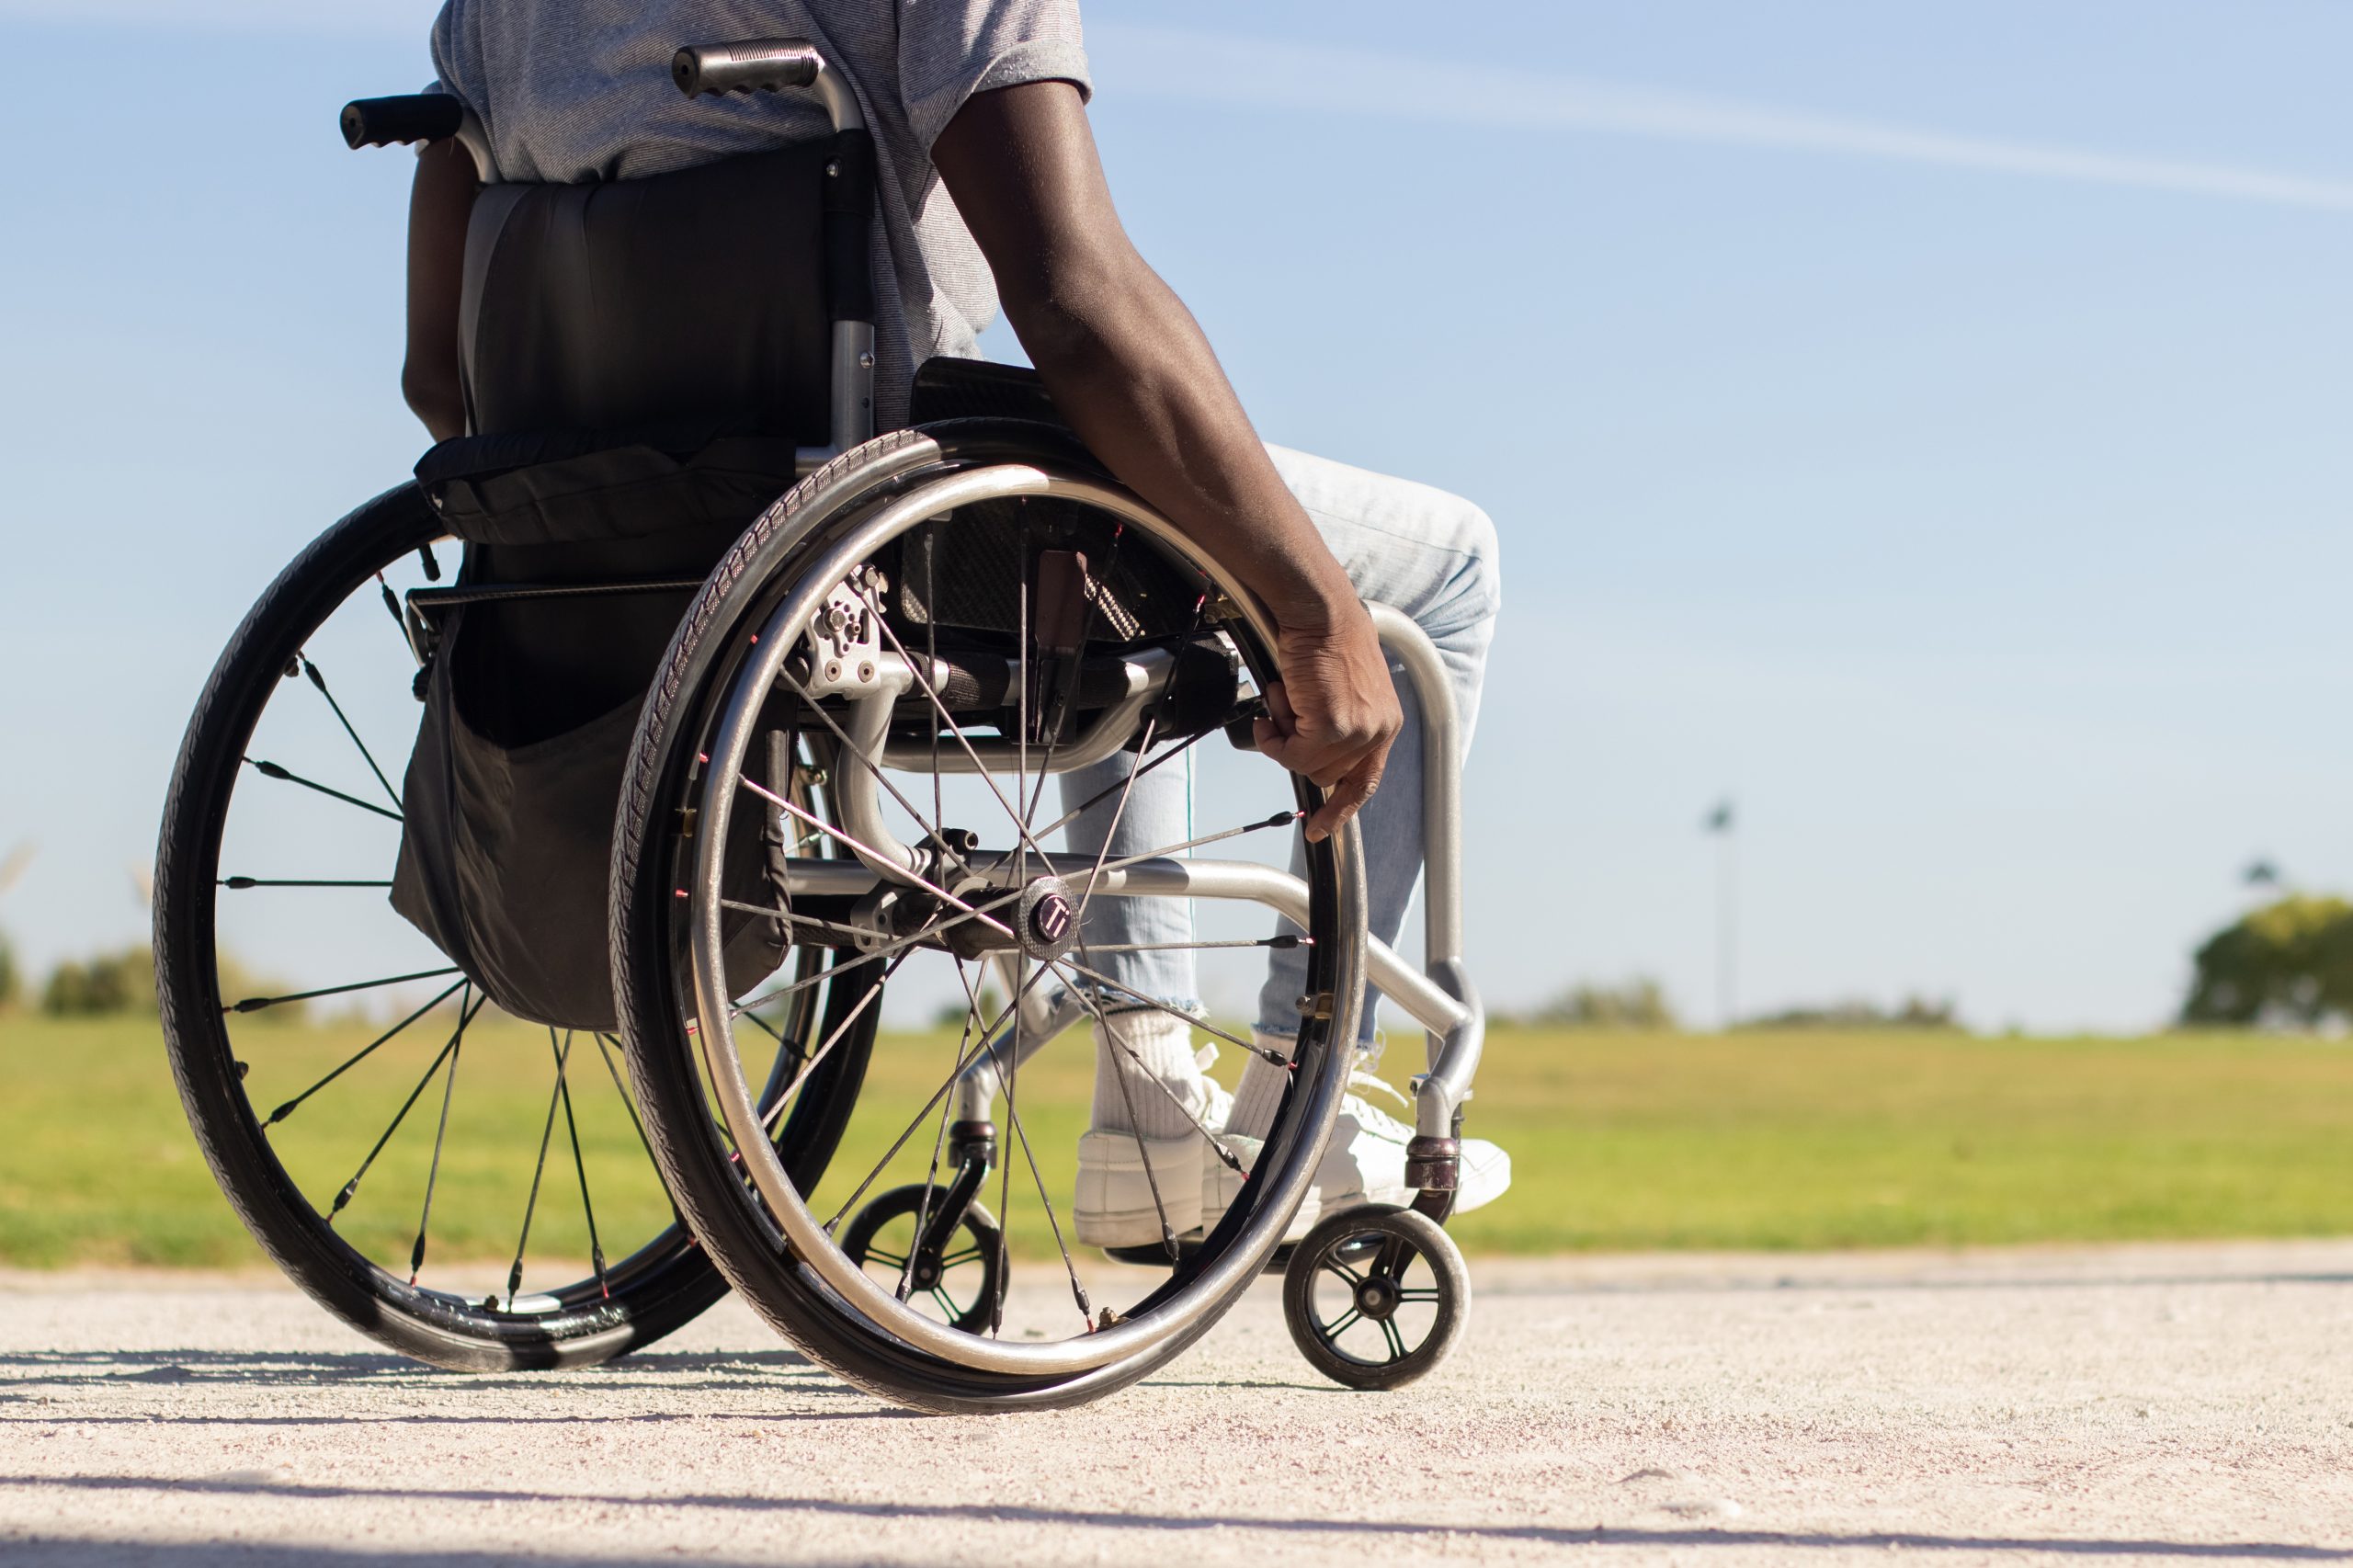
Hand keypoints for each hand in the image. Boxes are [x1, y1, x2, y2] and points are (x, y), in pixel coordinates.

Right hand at [1253, 605, 1402, 842]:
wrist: (1320, 610)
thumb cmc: (1324, 637)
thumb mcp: (1340, 687)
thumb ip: (1334, 722)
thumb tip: (1304, 748)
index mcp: (1385, 722)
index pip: (1366, 780)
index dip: (1341, 807)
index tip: (1321, 828)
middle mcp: (1379, 730)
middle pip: (1327, 775)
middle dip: (1297, 749)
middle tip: (1284, 710)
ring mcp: (1359, 731)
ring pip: (1306, 767)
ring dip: (1284, 737)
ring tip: (1284, 696)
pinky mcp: (1334, 727)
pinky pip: (1291, 755)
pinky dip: (1274, 736)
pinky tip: (1275, 701)